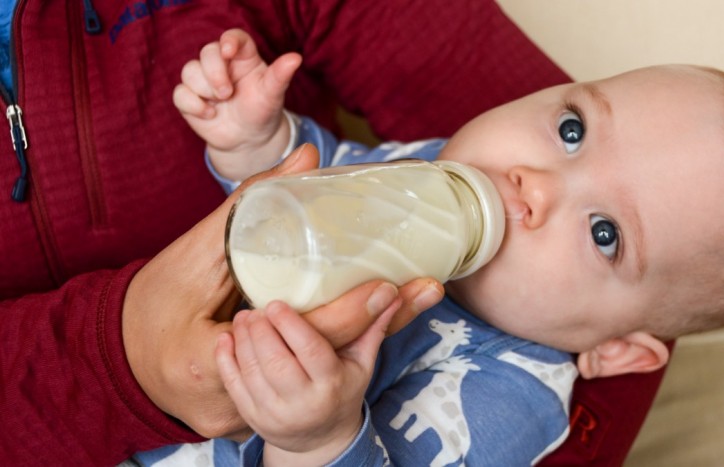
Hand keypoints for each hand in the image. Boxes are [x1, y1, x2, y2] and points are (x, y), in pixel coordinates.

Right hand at [122, 144, 443, 439]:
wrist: (117, 360)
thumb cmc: (148, 307)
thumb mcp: (192, 254)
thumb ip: (248, 205)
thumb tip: (305, 155)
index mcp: (217, 367)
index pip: (300, 340)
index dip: (350, 314)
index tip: (390, 285)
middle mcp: (241, 401)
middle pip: (328, 359)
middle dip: (381, 324)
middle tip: (427, 289)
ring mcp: (251, 412)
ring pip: (325, 371)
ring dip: (371, 337)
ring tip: (418, 300)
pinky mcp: (259, 408)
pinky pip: (310, 376)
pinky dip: (343, 348)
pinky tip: (378, 322)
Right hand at [173, 28, 301, 180]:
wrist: (249, 139)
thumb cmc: (262, 111)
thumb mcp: (273, 95)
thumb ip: (281, 76)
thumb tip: (296, 58)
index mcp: (243, 58)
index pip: (233, 38)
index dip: (228, 40)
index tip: (228, 51)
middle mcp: (221, 65)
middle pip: (207, 52)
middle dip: (214, 72)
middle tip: (227, 93)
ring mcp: (203, 81)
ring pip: (189, 71)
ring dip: (203, 89)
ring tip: (220, 104)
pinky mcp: (190, 98)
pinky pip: (179, 94)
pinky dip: (192, 104)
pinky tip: (210, 114)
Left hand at [216, 300, 395, 464]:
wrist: (320, 441)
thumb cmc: (342, 392)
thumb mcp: (362, 364)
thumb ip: (373, 327)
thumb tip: (391, 291)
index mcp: (331, 386)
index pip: (310, 352)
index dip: (290, 326)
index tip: (276, 303)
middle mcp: (302, 403)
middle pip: (276, 362)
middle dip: (261, 331)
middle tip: (254, 308)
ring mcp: (275, 414)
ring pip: (252, 372)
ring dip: (243, 341)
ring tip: (244, 317)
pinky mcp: (253, 418)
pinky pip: (234, 387)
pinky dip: (226, 361)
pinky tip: (226, 339)